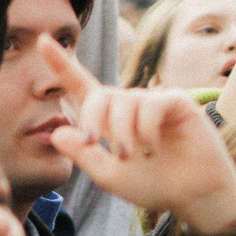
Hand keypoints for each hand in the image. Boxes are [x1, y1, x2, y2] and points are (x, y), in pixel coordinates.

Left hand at [41, 38, 235, 233]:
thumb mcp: (110, 176)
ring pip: (124, 102)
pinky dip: (146, 129)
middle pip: (98, 96)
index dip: (62, 64)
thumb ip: (83, 155)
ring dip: (123, 133)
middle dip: (92, 122)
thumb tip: (56, 131)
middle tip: (101, 148)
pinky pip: (151, 104)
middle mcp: (130, 104)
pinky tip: (155, 147)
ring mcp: (153, 101)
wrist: (194, 196)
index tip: (41, 40)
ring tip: (135, 156)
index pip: (81, 87)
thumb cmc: (155, 185)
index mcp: (110, 119)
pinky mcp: (176, 101)